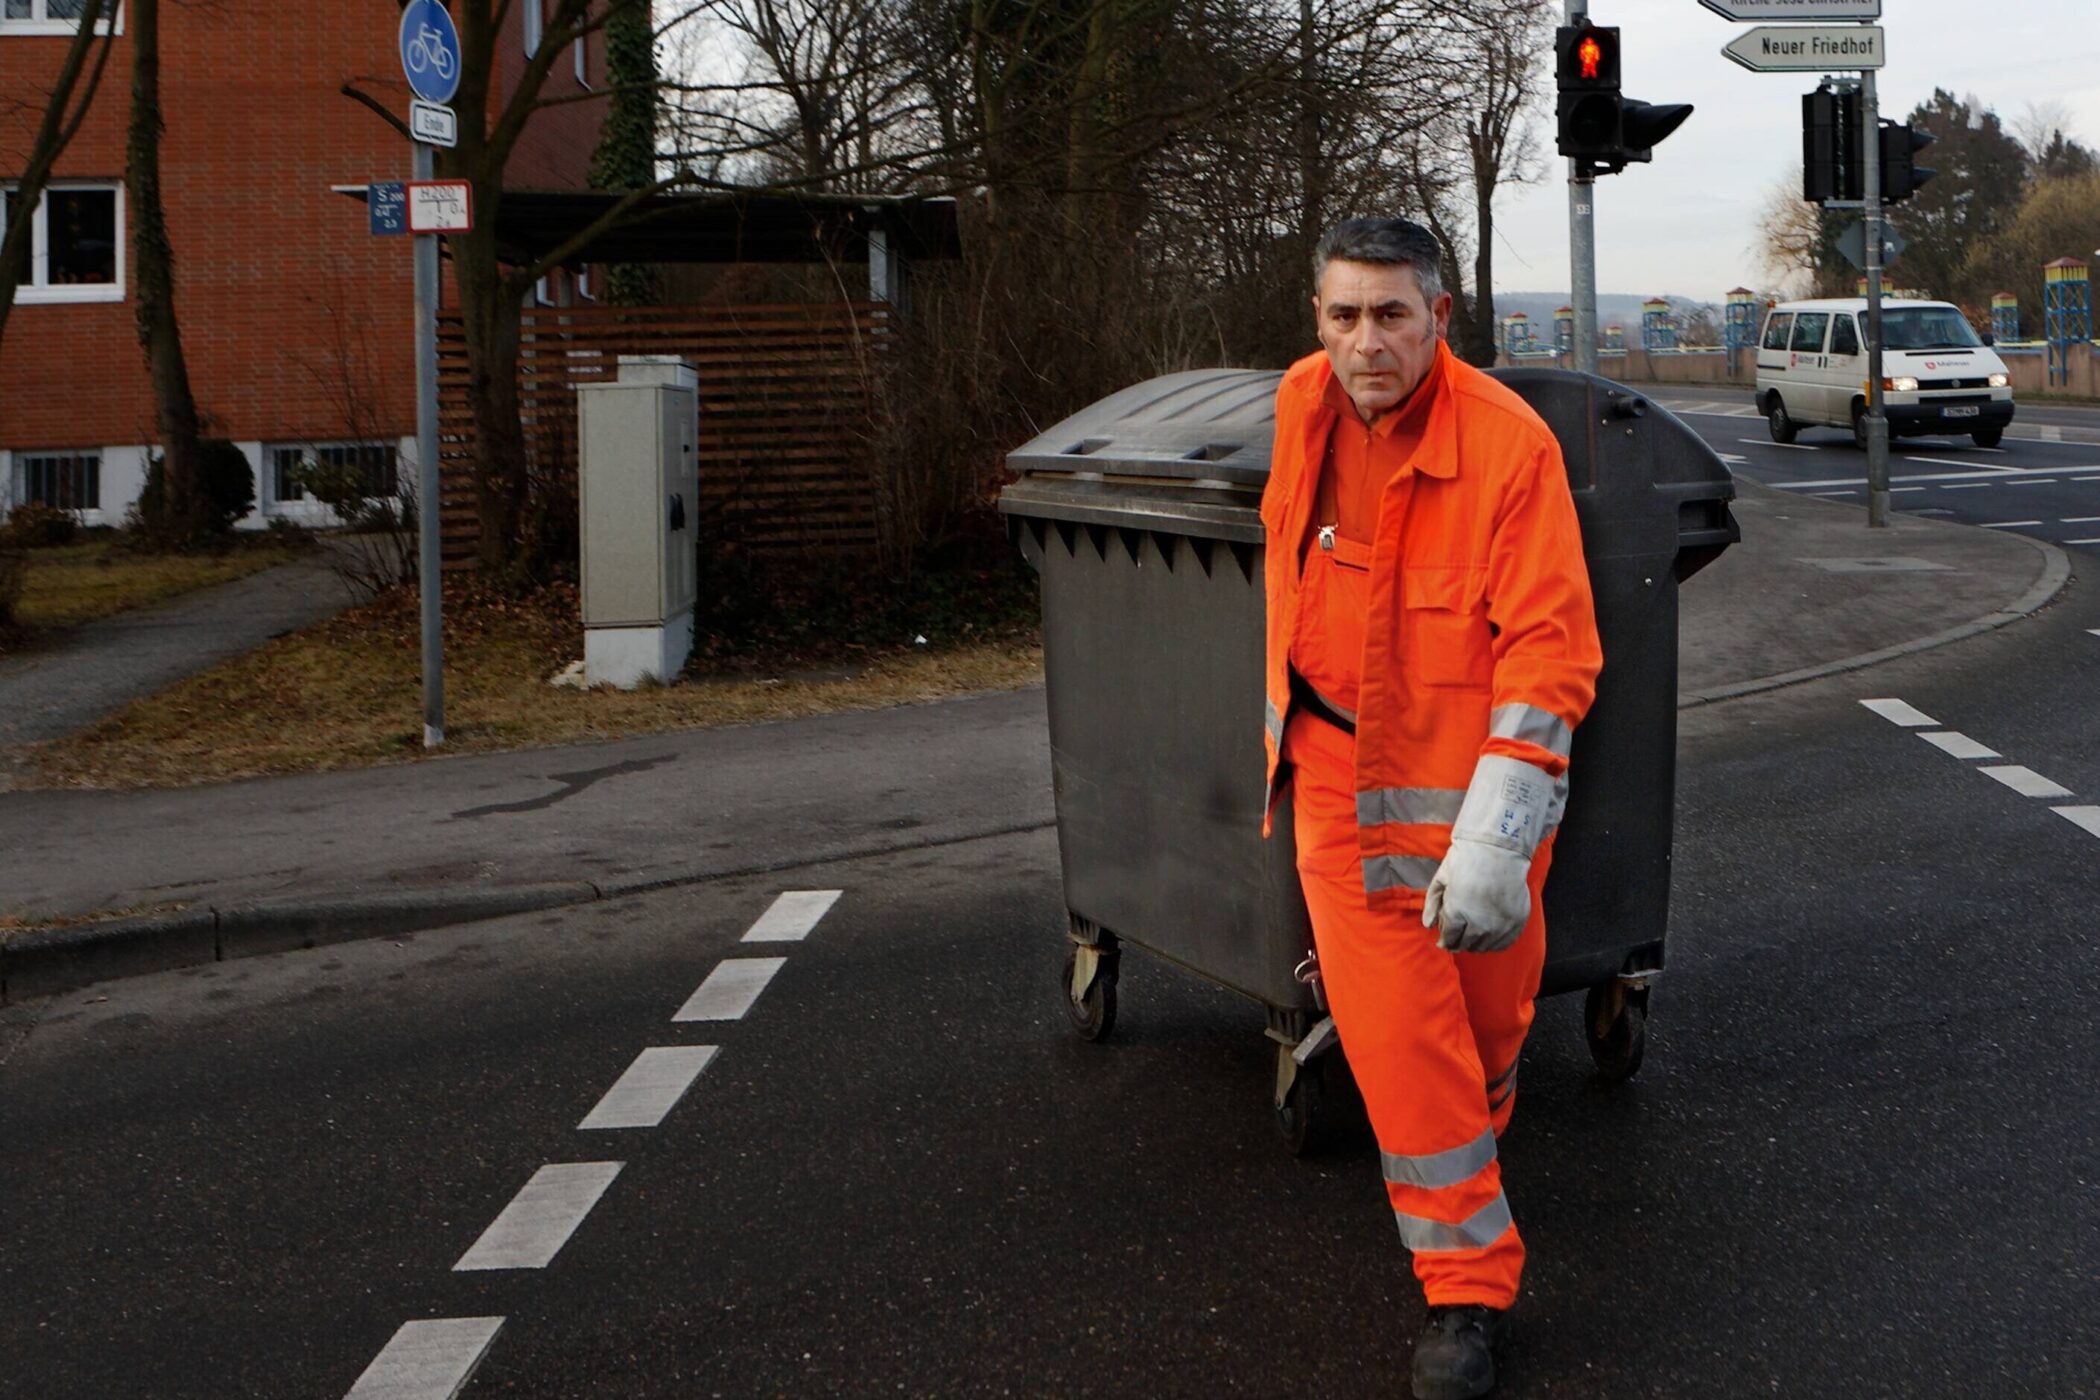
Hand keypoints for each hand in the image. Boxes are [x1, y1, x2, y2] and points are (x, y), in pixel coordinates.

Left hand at [1422, 836, 1531, 953]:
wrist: (1499, 848)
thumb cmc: (1466, 859)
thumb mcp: (1441, 878)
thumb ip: (1432, 903)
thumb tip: (1428, 926)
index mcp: (1456, 913)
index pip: (1448, 939)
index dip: (1444, 939)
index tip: (1444, 938)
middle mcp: (1478, 924)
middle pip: (1465, 945)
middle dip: (1457, 942)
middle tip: (1457, 936)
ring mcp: (1499, 925)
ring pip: (1483, 947)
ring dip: (1475, 944)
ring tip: (1472, 934)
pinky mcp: (1516, 922)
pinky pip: (1503, 944)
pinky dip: (1493, 943)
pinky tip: (1489, 935)